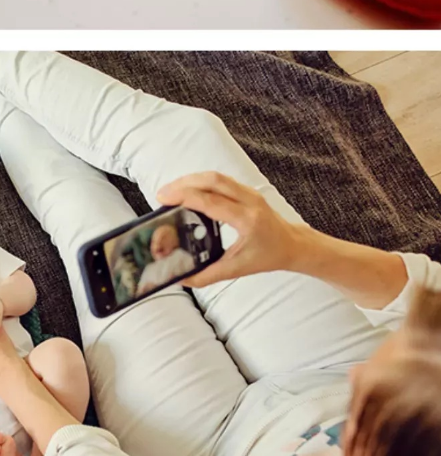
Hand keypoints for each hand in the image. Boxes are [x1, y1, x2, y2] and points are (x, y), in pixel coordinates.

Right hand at [155, 172, 301, 288]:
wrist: (294, 245)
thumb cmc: (270, 255)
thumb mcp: (238, 269)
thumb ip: (209, 275)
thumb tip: (183, 279)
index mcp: (247, 220)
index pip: (210, 201)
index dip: (184, 196)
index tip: (164, 199)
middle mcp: (249, 201)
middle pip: (212, 180)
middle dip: (183, 183)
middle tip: (162, 194)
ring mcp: (249, 193)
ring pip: (215, 176)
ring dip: (190, 180)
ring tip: (171, 191)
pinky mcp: (246, 190)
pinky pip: (220, 179)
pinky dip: (200, 181)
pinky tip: (188, 190)